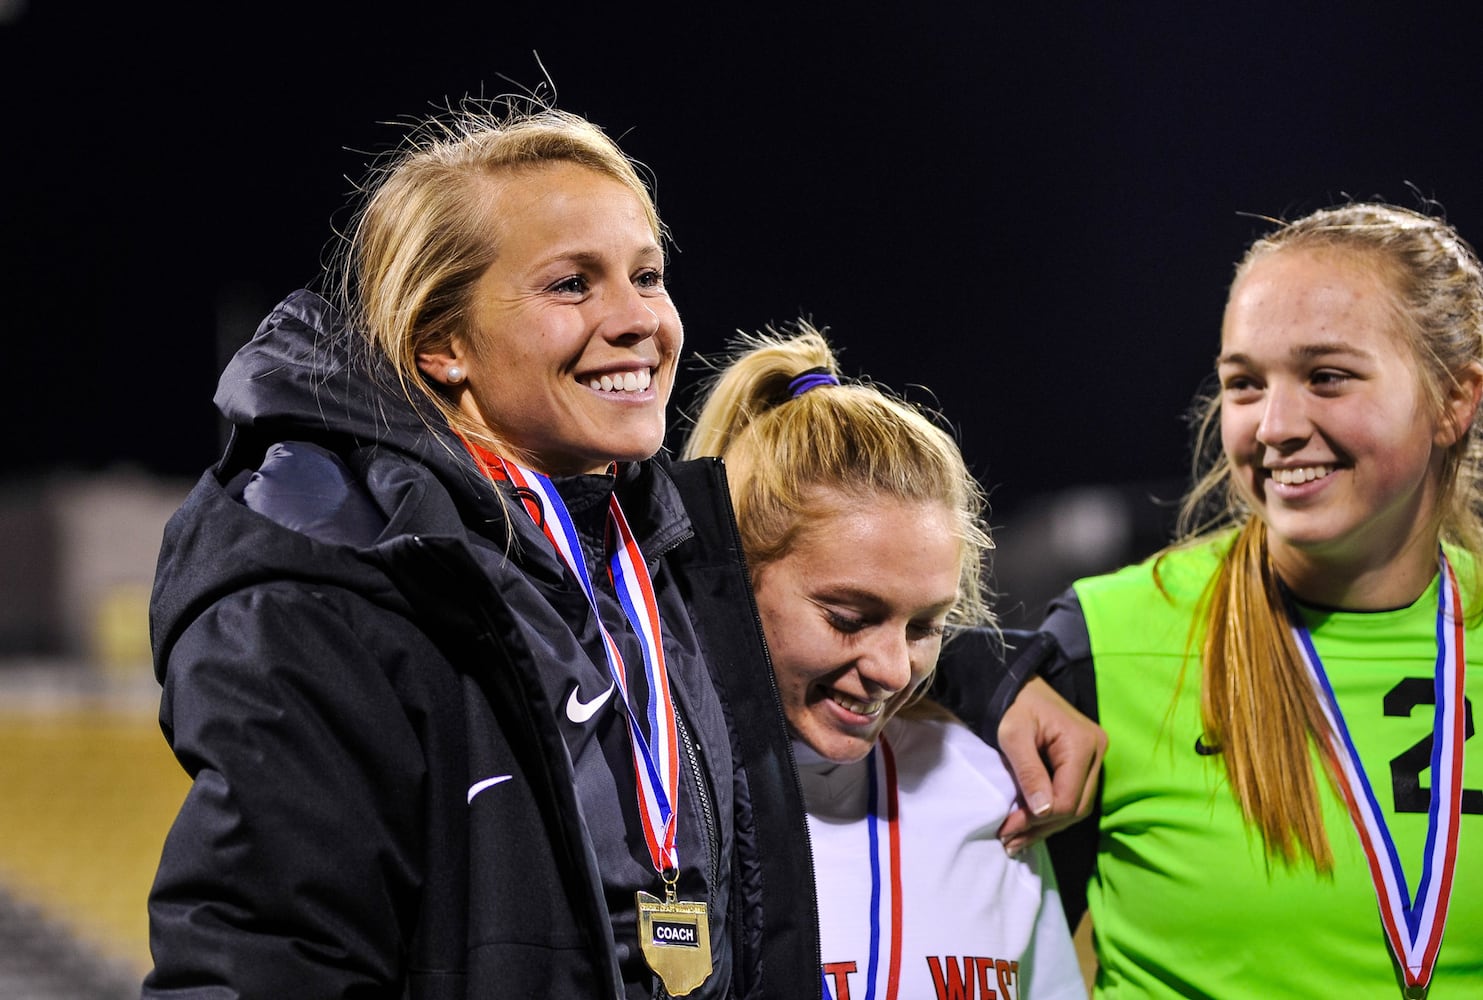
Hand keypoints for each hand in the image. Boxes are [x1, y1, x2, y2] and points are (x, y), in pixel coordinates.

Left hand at [996, 677, 1105, 855]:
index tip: (1007, 829)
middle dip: (1042, 828)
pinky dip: (1051, 813)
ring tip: (1015, 841)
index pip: (1068, 798)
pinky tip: (1029, 826)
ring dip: (1046, 826)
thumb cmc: (1013, 704)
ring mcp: (1093, 757)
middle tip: (1010, 842)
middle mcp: (1096, 752)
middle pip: (1076, 806)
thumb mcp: (1013, 736)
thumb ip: (1029, 772)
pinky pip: (1071, 795)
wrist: (1016, 683)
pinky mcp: (1083, 762)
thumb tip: (1043, 812)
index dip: (1039, 819)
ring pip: (1076, 806)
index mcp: (1082, 743)